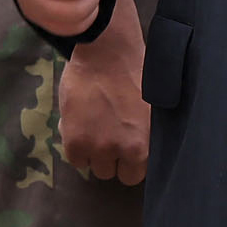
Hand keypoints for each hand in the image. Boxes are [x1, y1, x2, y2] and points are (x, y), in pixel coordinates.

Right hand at [58, 43, 148, 185]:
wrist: (107, 52)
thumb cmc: (135, 71)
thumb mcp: (151, 109)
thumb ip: (144, 134)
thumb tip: (137, 149)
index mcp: (146, 144)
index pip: (135, 174)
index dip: (127, 162)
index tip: (123, 151)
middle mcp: (123, 151)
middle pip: (113, 173)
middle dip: (110, 159)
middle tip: (107, 138)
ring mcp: (98, 147)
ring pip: (94, 168)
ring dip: (93, 153)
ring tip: (93, 132)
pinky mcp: (75, 140)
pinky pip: (75, 160)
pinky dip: (76, 147)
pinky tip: (79, 128)